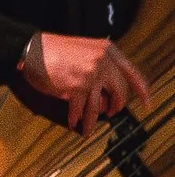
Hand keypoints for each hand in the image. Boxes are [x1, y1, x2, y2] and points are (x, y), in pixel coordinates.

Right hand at [27, 34, 151, 131]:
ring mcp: (91, 74)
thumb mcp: (84, 50)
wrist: (30, 50)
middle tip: (112, 112)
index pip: (132, 73)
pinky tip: (73, 122)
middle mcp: (103, 61)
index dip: (141, 90)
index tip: (146, 102)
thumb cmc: (52, 50)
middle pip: (119, 91)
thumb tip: (107, 91)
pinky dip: (77, 117)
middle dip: (116, 106)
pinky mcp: (77, 86)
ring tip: (88, 126)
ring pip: (100, 104)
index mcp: (107, 50)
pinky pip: (82, 108)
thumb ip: (100, 65)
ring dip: (93, 119)